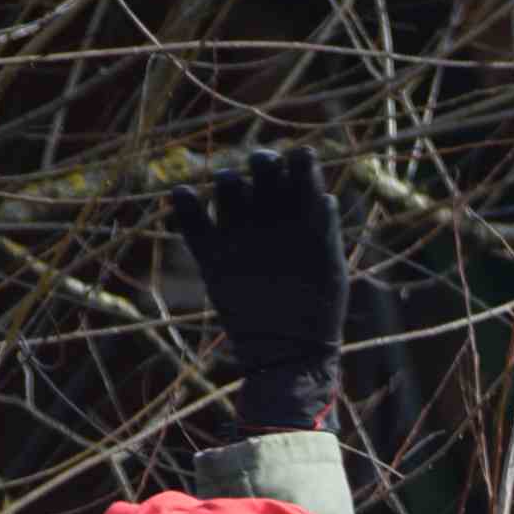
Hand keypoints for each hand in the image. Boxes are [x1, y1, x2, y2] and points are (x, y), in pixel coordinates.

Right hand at [169, 145, 346, 431]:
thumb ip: (324, 228)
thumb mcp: (328, 266)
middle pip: (261, 170)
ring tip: (232, 185)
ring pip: (229, 187)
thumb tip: (326, 193)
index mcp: (301, 216)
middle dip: (262, 162)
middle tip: (264, 165)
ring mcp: (239, 233)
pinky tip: (184, 194)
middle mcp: (269, 218)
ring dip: (230, 181)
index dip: (298, 162)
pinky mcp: (211, 255)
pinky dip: (184, 204)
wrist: (288, 353)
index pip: (297, 172)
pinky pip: (191, 220)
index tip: (301, 160)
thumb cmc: (319, 312)